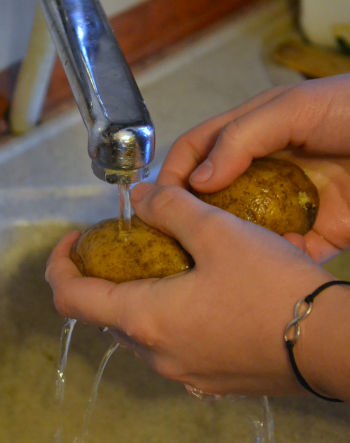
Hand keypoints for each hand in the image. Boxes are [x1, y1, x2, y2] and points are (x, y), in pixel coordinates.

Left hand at [46, 183, 344, 397]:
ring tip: (168, 264)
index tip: (74, 240)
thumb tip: (139, 196)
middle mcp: (158, 355)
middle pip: (107, 313)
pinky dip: (169, 316)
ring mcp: (185, 372)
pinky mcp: (211, 377)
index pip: (71, 297)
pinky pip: (172, 344)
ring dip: (141, 295)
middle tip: (130, 246)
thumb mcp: (218, 232)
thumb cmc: (271, 287)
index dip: (61, 265)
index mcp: (146, 320)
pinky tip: (199, 294)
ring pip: (142, 330)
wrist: (330, 342)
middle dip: (108, 277)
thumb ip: (170, 207)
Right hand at [157, 75, 349, 261]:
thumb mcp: (292, 107)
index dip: (174, 173)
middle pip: (214, 196)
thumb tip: (197, 181)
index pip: (197, 150)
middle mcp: (262, 171)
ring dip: (231, 244)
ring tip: (213, 261)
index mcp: (250, 135)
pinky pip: (285, 250)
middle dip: (193, 216)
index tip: (158, 201)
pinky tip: (268, 266)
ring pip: (244, 229)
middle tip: (174, 240)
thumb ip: (240, 138)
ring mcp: (287, 203)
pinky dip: (275, 259)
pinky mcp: (315, 231)